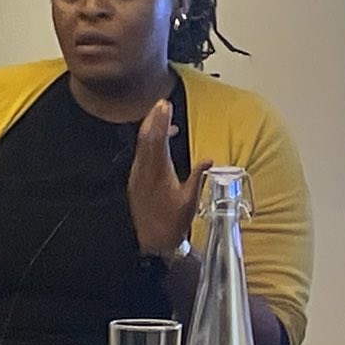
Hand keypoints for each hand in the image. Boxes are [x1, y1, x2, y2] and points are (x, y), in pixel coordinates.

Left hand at [127, 100, 208, 258]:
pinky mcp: (135, 180)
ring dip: (150, 127)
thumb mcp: (189, 200)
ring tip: (162, 115)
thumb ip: (197, 177)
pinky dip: (149, 141)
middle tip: (162, 102)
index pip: (157, 140)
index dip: (161, 121)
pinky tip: (159, 138)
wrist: (152, 242)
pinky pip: (141, 153)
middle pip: (146, 137)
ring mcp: (137, 175)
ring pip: (141, 144)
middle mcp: (144, 171)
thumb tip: (209, 160)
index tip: (166, 105)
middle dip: (154, 118)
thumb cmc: (173, 223)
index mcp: (159, 173)